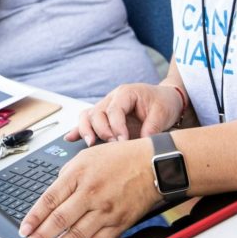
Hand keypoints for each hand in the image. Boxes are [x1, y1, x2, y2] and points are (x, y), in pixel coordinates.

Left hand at [20, 139, 162, 237]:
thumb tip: (54, 193)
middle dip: (41, 237)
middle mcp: (90, 193)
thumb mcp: (87, 155)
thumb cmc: (121, 157)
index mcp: (79, 174)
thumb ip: (67, 174)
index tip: (24, 230)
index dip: (34, 218)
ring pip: (77, 235)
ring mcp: (105, 210)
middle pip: (59, 220)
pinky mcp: (119, 222)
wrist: (153, 164)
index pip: (49, 200)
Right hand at [67, 84, 182, 145]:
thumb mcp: (162, 113)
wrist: (166, 99)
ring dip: (86, 130)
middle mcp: (112, 99)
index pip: (114, 110)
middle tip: (114, 144)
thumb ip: (152, 128)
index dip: (116, 127)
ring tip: (90, 142)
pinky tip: (70, 138)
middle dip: (102, 131)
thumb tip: (142, 144)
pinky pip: (87, 121)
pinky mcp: (105, 118)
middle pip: (97, 113)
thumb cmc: (163, 103)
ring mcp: (106, 108)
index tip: (123, 140)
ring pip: (87, 116)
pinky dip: (78, 130)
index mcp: (125, 93)